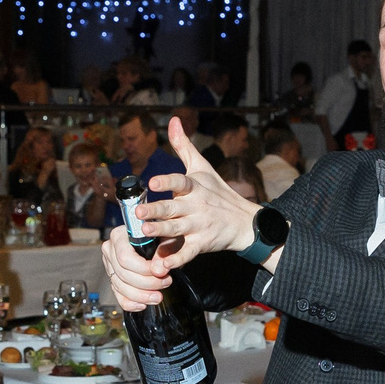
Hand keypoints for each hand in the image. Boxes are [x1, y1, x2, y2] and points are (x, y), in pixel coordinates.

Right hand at [101, 229, 173, 314]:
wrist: (158, 238)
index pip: (125, 258)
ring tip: (158, 296)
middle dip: (147, 283)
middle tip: (166, 282)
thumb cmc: (161, 234)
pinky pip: (118, 295)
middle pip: (123, 274)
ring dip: (142, 295)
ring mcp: (110, 265)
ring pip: (121, 287)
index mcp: (119, 236)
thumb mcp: (165, 236)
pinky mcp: (113, 278)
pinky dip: (131, 303)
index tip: (162, 272)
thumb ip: (163, 251)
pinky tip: (143, 305)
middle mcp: (110, 250)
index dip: (144, 269)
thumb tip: (159, 270)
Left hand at [127, 118, 262, 262]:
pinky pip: (188, 252)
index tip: (153, 183)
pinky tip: (162, 264)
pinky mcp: (202, 244)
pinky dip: (176, 258)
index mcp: (195, 186)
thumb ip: (184, 146)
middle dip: (157, 211)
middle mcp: (196, 206)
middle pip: (174, 208)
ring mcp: (199, 226)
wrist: (245, 221)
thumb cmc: (218, 191)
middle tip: (139, 213)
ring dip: (161, 232)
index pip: (181, 182)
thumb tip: (173, 119)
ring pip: (177, 229)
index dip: (167, 182)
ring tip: (145, 233)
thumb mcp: (202, 167)